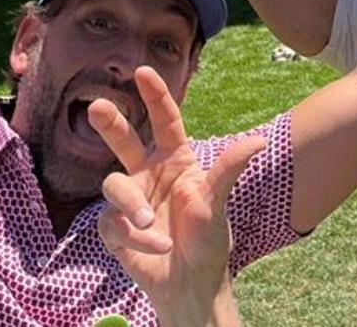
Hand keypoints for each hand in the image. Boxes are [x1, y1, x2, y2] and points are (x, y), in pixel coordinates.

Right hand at [89, 67, 263, 325]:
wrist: (191, 285)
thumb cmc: (208, 240)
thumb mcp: (218, 201)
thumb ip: (230, 169)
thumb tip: (259, 141)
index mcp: (175, 160)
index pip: (164, 121)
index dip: (154, 96)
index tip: (142, 71)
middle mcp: (148, 173)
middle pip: (124, 140)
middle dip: (110, 123)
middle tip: (97, 106)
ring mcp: (130, 199)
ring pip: (114, 184)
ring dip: (132, 204)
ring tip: (152, 223)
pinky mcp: (115, 227)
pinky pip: (113, 222)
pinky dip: (136, 236)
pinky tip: (156, 246)